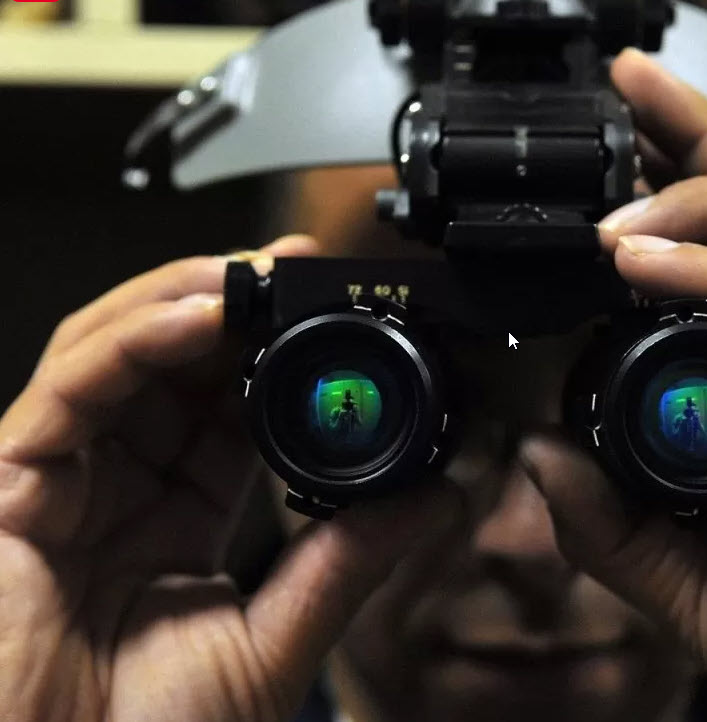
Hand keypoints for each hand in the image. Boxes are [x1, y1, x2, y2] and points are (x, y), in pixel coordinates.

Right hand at [0, 235, 462, 721]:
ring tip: (252, 273)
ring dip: (182, 301)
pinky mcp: (5, 488)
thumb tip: (430, 500)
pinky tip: (197, 316)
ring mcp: (59, 483)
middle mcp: (114, 489)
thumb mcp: (271, 644)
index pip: (223, 408)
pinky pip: (67, 391)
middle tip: (294, 266)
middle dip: (228, 305)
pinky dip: (130, 342)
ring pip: (111, 354)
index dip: (271, 353)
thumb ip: (343, 565)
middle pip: (167, 365)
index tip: (329, 312)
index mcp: (174, 519)